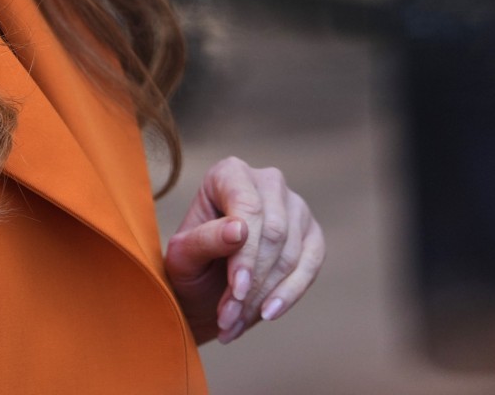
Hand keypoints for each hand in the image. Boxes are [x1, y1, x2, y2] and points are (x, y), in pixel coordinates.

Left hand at [164, 156, 324, 344]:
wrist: (204, 287)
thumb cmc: (189, 263)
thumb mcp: (182, 256)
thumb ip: (205, 239)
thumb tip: (240, 229)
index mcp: (229, 172)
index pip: (247, 207)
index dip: (245, 253)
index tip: (236, 290)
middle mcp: (267, 181)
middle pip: (273, 232)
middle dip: (253, 281)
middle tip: (229, 316)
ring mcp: (294, 206)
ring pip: (291, 253)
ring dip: (264, 295)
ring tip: (235, 322)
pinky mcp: (312, 234)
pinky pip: (310, 265)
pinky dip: (290, 294)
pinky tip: (268, 313)